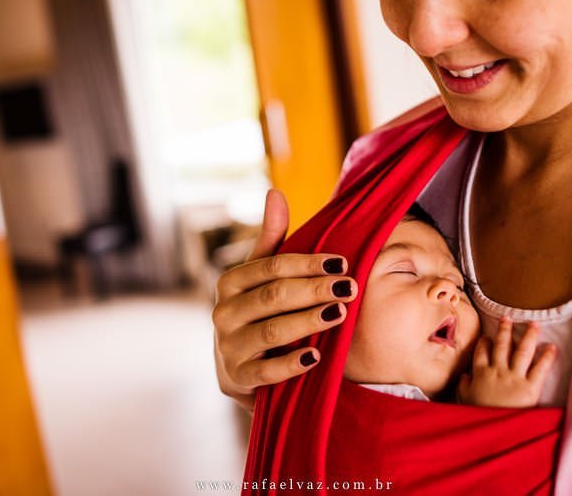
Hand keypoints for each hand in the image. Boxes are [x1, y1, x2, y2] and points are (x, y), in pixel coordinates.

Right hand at [212, 189, 356, 409]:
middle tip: (349, 286)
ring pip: (273, 330)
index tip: (342, 262)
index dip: (307, 264)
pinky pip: (267, 371)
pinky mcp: (238, 379)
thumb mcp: (261, 276)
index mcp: (229, 283)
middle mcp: (222, 313)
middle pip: (274, 296)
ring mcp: (228, 347)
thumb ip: (271, 238)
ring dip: (309, 320)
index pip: (271, 267)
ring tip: (340, 312)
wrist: (239, 369)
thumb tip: (275, 192)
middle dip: (314, 290)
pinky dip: (293, 363)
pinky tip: (318, 356)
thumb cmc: (258, 312)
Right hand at [456, 317, 556, 407]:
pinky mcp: (530, 387)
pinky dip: (547, 357)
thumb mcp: (465, 400)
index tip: (487, 337)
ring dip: (528, 336)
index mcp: (481, 374)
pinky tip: (551, 347)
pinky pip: (540, 368)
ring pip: (522, 351)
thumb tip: (464, 376)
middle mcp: (498, 370)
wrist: (493, 430)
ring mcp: (514, 377)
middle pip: (502, 345)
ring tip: (534, 324)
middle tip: (508, 318)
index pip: (482, 352)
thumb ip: (464, 386)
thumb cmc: (478, 416)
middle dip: (505, 330)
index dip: (485, 342)